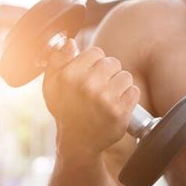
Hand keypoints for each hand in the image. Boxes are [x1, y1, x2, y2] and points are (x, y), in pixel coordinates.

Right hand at [43, 39, 139, 154]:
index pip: (96, 52)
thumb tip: (70, 42)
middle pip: (113, 62)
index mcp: (70, 75)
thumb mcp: (51, 85)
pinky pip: (134, 91)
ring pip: (126, 76)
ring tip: (109, 97)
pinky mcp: (120, 113)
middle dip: (109, 74)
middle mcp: (87, 86)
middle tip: (101, 88)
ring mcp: (105, 100)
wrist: (78, 142)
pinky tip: (117, 105)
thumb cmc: (66, 110)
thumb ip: (56, 60)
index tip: (90, 77)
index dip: (95, 64)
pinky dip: (129, 98)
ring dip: (120, 85)